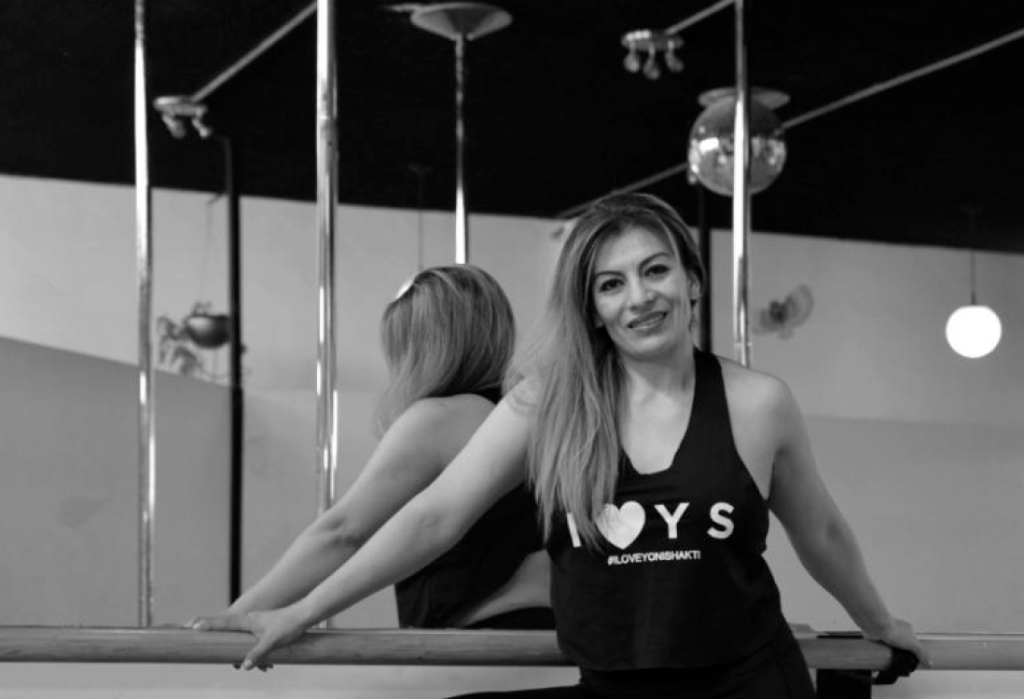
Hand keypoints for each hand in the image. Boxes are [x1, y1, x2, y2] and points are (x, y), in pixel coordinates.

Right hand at [188, 606, 310, 669]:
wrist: (304, 616)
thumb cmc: (288, 626)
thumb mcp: (272, 641)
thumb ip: (257, 654)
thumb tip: (243, 666)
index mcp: (248, 621)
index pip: (223, 623)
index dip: (208, 624)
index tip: (192, 626)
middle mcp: (248, 620)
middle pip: (224, 626)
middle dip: (210, 629)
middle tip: (192, 628)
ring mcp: (254, 624)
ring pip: (236, 634)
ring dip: (228, 641)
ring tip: (218, 645)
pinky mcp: (261, 629)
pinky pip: (246, 638)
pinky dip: (243, 646)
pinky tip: (249, 658)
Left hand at [864, 616, 930, 667]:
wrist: (876, 626)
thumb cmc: (894, 630)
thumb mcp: (913, 645)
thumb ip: (922, 654)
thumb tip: (929, 663)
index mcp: (907, 630)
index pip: (913, 643)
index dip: (913, 653)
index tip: (913, 661)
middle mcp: (897, 631)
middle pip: (901, 645)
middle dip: (901, 654)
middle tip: (901, 663)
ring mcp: (887, 633)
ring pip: (891, 647)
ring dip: (890, 653)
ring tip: (891, 662)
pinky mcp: (878, 637)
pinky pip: (881, 646)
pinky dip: (881, 651)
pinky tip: (882, 657)